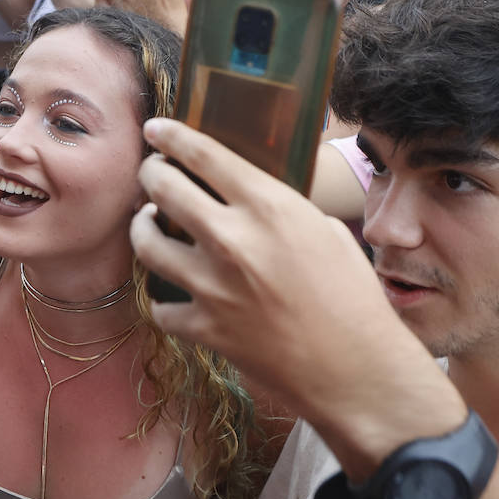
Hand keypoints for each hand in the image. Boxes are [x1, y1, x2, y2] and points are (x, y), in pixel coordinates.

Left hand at [131, 119, 466, 468]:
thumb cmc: (353, 299)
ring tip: (149, 224)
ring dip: (143, 228)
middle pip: (162, 188)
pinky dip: (162, 297)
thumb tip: (251, 198)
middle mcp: (233, 239)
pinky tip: (170, 289)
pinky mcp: (204, 328)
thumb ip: (281, 210)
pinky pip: (160, 305)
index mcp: (269, 206)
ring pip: (146, 243)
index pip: (202, 154)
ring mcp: (213, 285)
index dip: (171, 135)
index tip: (156, 129)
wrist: (356, 370)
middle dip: (150, 174)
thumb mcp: (326, 231)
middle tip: (152, 174)